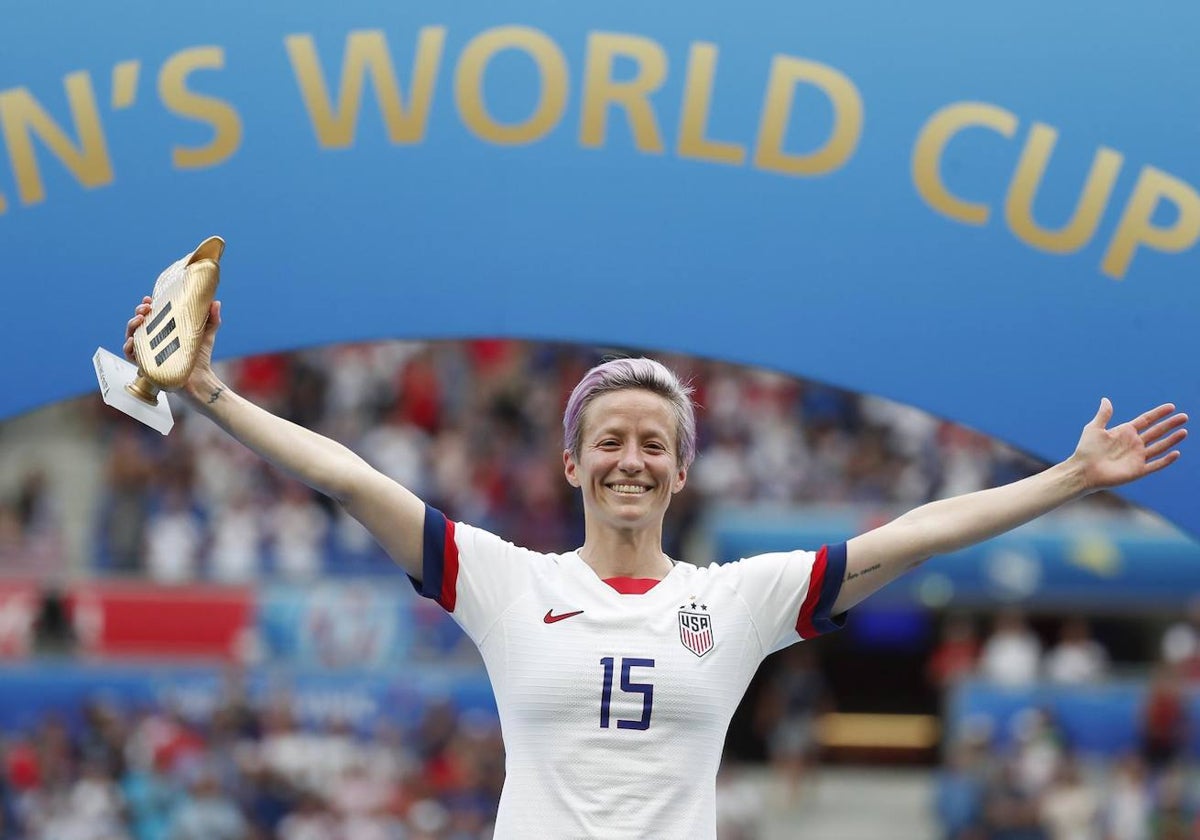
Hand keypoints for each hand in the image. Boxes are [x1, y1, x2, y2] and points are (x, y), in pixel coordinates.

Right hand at [123, 296, 222, 395]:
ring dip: (131, 325)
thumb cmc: (201, 357)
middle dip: (138, 312)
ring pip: (131, 336)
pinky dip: (128, 347)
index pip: (150, 315)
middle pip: (138, 323)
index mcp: (163, 330)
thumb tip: (216, 302)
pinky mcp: (146, 365)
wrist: (201, 379)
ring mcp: (148, 352)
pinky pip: (130, 355)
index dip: (146, 306)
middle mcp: (153, 340)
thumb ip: (212, 318)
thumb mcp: (206, 334)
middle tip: (146, 308)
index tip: (149, 299)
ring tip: (139, 319)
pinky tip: (132, 340)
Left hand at [1071, 398, 1187, 490]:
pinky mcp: (1138, 470)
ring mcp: (1137, 457)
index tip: (1171, 407)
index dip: (1158, 414)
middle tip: (1184, 416)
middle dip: (1170, 424)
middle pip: (1156, 432)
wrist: (1082, 471)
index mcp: (1125, 432)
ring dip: (1172, 440)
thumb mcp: (1094, 429)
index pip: (1146, 420)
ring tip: (1184, 431)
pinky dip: (1166, 460)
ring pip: (1159, 447)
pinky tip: (1176, 453)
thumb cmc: (1086, 450)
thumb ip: (1103, 415)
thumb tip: (1105, 399)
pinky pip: (1155, 465)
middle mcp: (1134, 443)